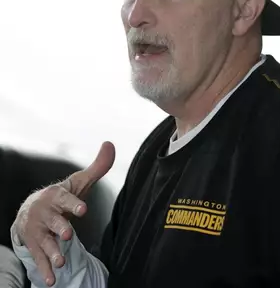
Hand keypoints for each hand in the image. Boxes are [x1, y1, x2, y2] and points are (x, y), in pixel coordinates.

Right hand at [11, 141, 114, 285]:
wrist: (31, 210)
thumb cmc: (61, 196)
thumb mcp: (78, 182)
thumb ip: (97, 167)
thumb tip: (110, 144)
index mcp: (56, 196)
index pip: (65, 199)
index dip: (73, 204)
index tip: (83, 209)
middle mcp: (45, 214)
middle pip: (53, 222)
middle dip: (60, 228)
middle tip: (68, 235)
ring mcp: (38, 231)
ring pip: (45, 243)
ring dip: (53, 253)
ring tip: (62, 263)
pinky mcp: (34, 246)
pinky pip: (40, 259)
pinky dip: (46, 270)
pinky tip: (53, 281)